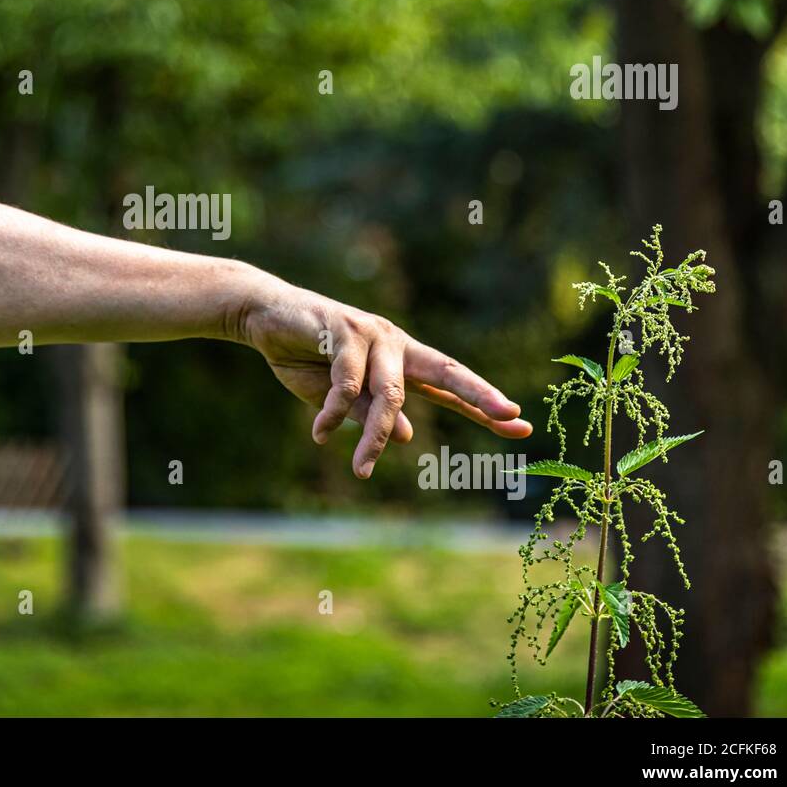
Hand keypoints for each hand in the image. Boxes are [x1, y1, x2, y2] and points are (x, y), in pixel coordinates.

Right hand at [236, 280, 532, 477]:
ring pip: (390, 394)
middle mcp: (396, 344)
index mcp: (400, 361)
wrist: (265, 316)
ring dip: (375, 436)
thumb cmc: (304, 356)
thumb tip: (408, 437)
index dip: (484, 404)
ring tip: (360, 469)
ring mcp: (372, 334)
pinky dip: (334, 413)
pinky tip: (320, 434)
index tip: (521, 424)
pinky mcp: (343, 329)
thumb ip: (371, 413)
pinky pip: (347, 382)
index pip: (449, 385)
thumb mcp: (338, 397)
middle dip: (479, 395)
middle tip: (510, 415)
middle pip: (446, 372)